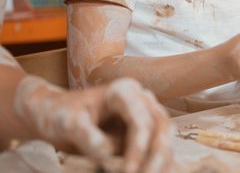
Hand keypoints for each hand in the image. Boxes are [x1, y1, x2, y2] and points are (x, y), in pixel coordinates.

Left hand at [13, 76, 172, 172]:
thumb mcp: (65, 122)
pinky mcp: (144, 134)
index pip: (141, 120)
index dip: (139, 146)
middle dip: (157, 155)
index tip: (129, 171)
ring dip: (159, 162)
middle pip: (162, 127)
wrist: (57, 116)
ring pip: (164, 139)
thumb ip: (84, 134)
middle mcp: (140, 101)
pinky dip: (156, 165)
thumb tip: (106, 153)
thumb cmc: (61, 114)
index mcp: (123, 92)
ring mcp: (145, 116)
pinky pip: (157, 149)